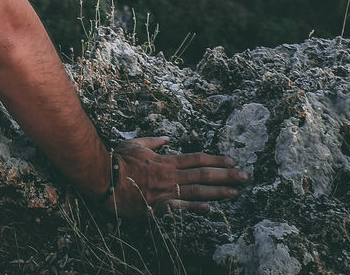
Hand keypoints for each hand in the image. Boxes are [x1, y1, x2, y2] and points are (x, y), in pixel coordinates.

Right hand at [107, 136, 248, 217]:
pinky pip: (180, 208)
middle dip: (226, 175)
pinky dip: (195, 209)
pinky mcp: (158, 207)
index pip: (196, 158)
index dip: (216, 159)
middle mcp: (170, 176)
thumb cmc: (117, 159)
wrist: (104, 178)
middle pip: (203, 174)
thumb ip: (154, 142)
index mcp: (165, 160)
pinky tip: (209, 210)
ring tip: (236, 193)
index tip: (232, 160)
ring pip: (197, 192)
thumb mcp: (136, 144)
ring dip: (218, 192)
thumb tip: (168, 138)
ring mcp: (166, 192)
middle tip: (245, 176)